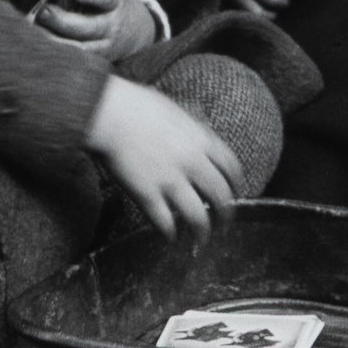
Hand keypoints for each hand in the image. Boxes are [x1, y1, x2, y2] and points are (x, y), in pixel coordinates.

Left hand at [34, 0, 156, 60]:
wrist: (137, 32)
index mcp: (117, 3)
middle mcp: (111, 27)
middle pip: (88, 28)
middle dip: (64, 21)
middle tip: (44, 12)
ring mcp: (102, 47)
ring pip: (78, 49)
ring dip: (55, 42)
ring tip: (33, 33)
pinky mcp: (92, 61)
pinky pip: (73, 61)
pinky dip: (56, 56)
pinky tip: (37, 49)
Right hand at [85, 76, 245, 242]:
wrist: (110, 115)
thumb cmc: (137, 106)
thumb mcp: (176, 111)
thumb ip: (191, 129)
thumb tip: (199, 136)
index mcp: (201, 140)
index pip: (231, 167)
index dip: (237, 185)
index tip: (236, 194)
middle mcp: (192, 163)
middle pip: (219, 196)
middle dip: (226, 214)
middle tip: (224, 224)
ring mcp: (171, 181)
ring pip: (197, 216)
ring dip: (201, 232)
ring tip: (200, 241)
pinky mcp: (148, 196)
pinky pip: (165, 222)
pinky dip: (170, 233)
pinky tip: (170, 237)